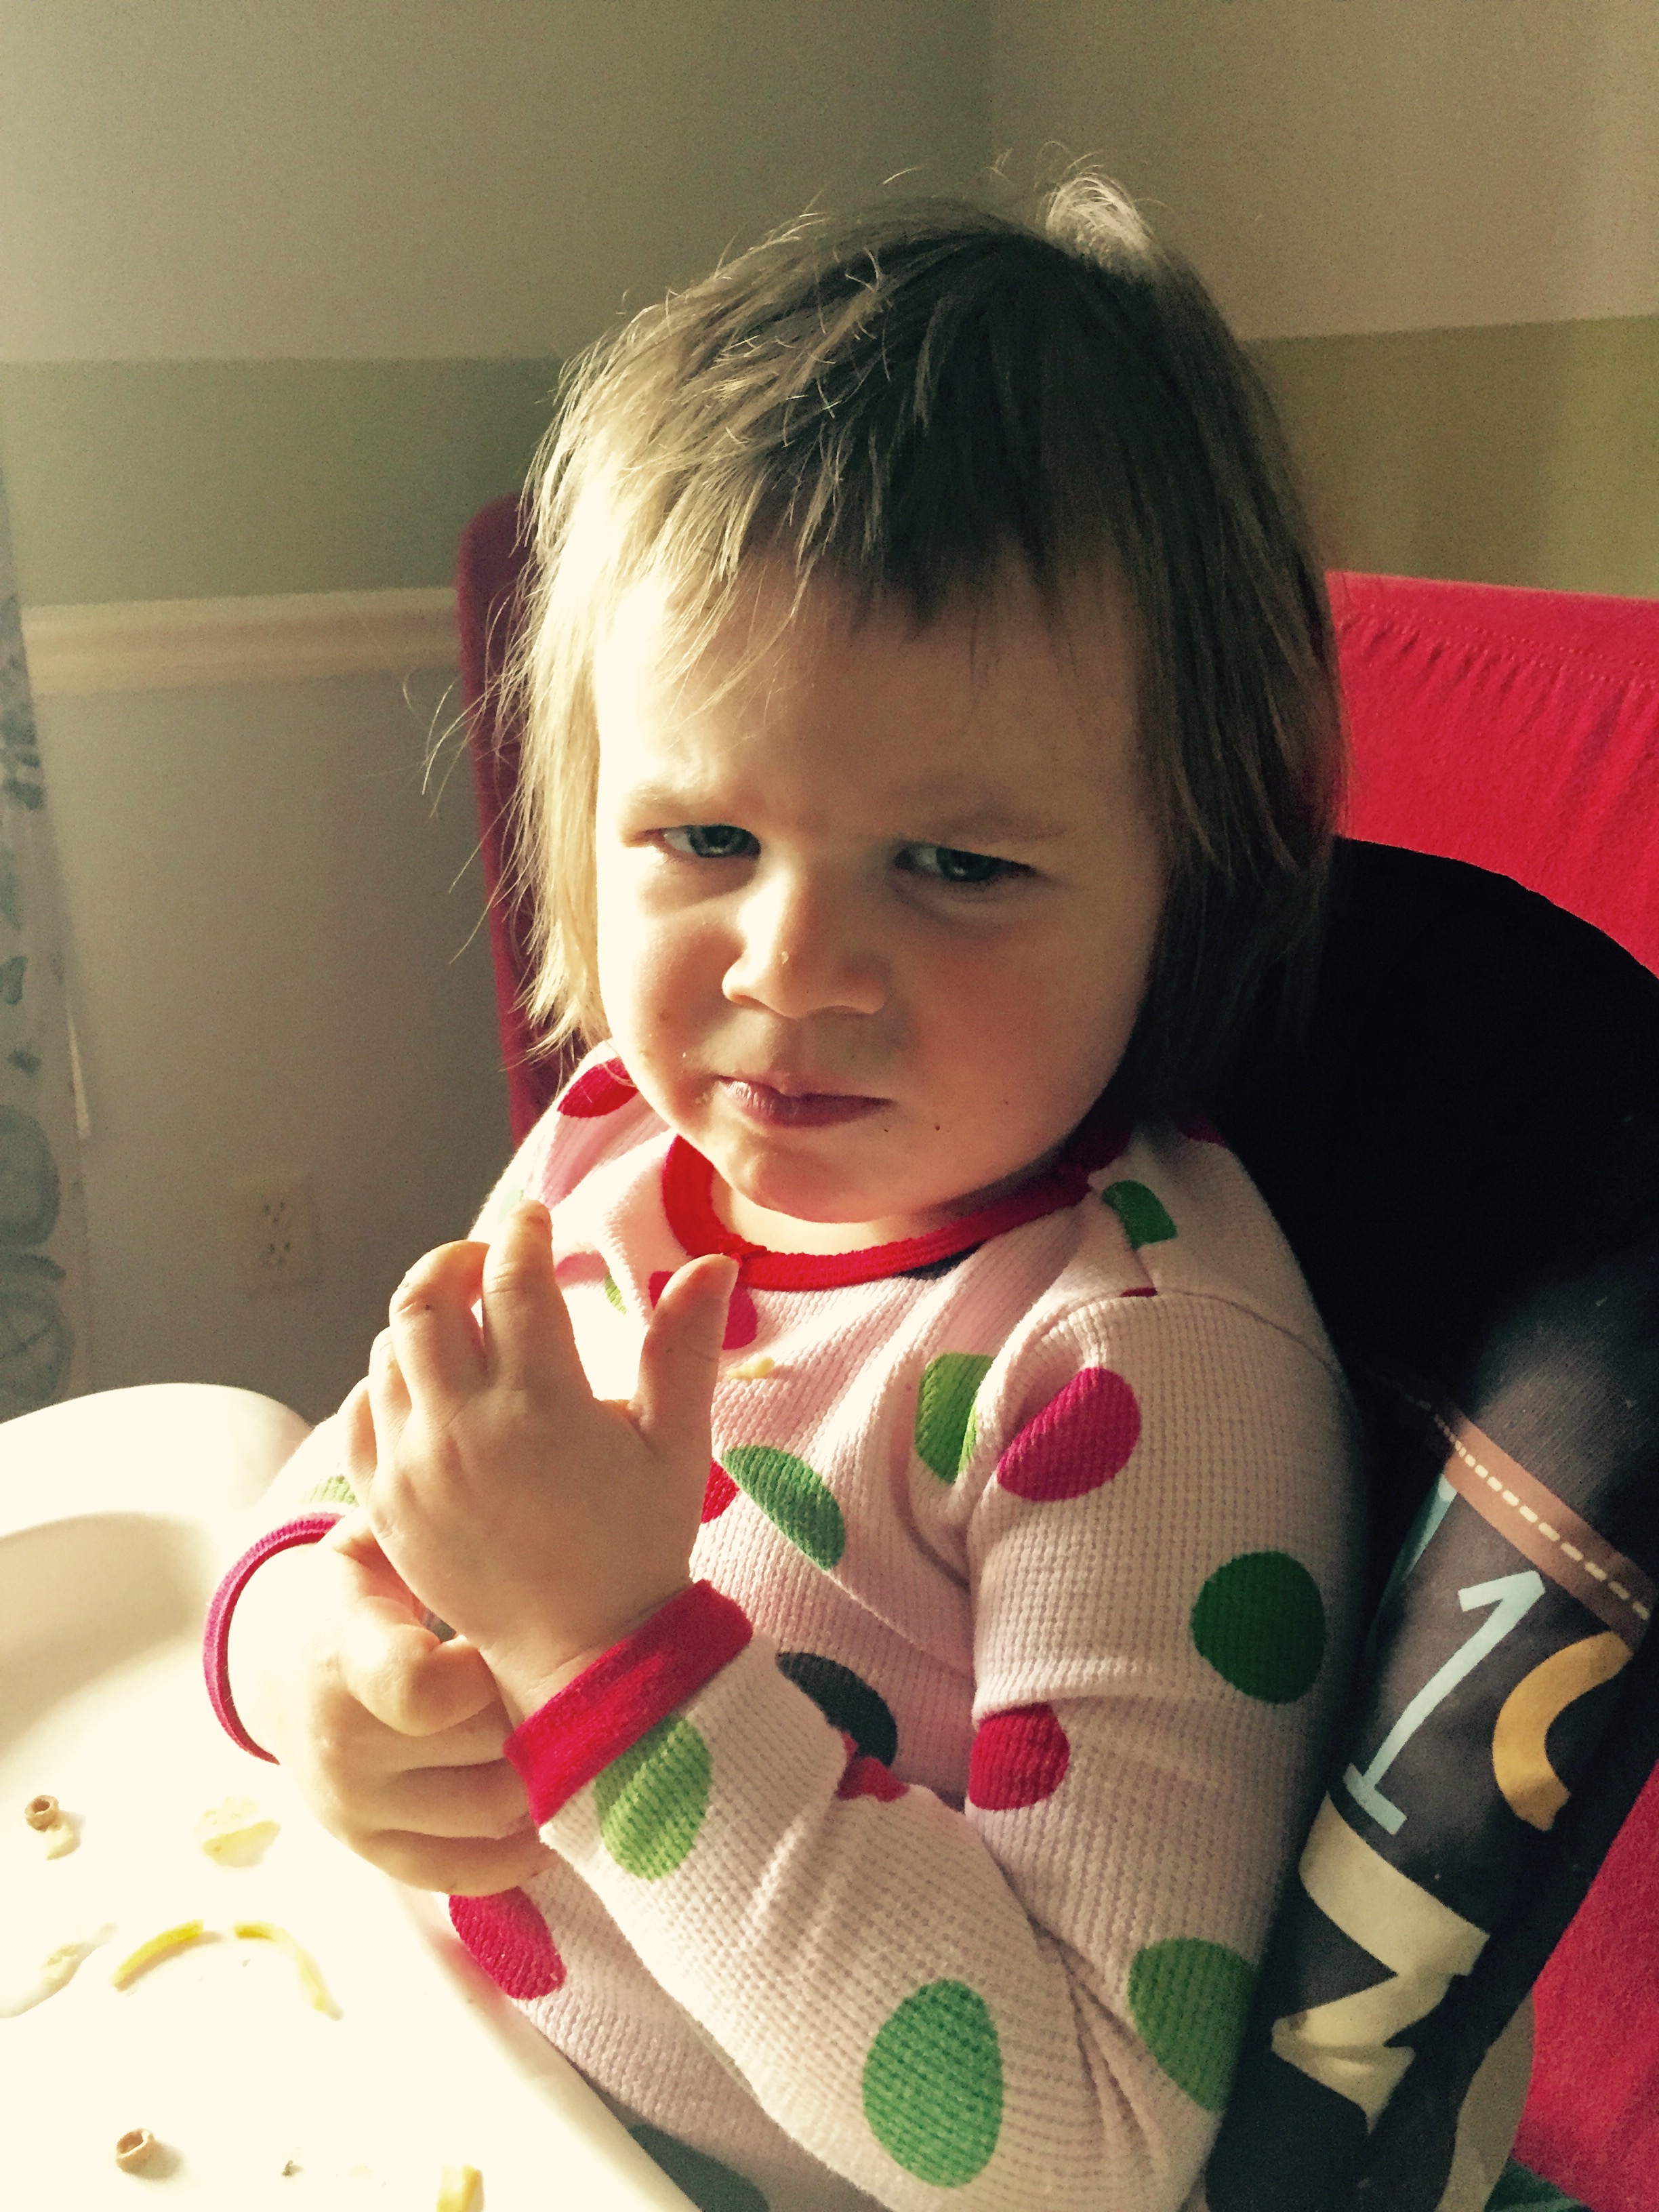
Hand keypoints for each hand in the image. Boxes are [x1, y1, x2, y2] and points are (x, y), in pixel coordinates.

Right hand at [228, 1491, 551, 1895]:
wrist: (285, 1659)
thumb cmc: (365, 1583)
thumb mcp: (380, 1535)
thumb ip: (436, 1522)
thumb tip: (523, 1468)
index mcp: (346, 1649)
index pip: (419, 1691)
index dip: (485, 1674)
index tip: (511, 1641)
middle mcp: (342, 1741)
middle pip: (480, 1753)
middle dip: (537, 1711)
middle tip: (584, 1676)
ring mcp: (354, 1806)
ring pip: (487, 1814)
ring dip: (541, 1775)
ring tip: (576, 1729)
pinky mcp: (372, 1849)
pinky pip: (459, 1872)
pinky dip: (516, 1852)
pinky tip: (551, 1809)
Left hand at [350, 1202, 735, 1723]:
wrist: (584, 1653)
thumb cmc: (639, 1544)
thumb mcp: (676, 1444)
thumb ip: (684, 1347)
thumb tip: (713, 1262)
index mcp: (539, 1406)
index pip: (513, 1282)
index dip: (524, 1235)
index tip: (538, 1220)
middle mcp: (462, 1430)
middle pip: (425, 1301)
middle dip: (455, 1261)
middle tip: (488, 1259)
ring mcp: (412, 1469)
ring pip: (386, 1353)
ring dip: (421, 1321)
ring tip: (462, 1321)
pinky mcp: (382, 1506)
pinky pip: (356, 1416)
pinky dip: (381, 1384)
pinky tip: (420, 1384)